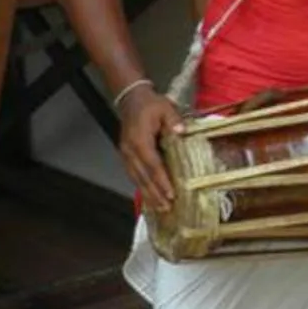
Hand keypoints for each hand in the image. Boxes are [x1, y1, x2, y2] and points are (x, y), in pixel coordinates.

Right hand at [119, 89, 182, 211]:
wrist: (131, 99)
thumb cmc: (150, 104)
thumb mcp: (165, 108)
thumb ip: (173, 120)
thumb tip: (182, 131)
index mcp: (140, 140)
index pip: (152, 164)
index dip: (161, 180)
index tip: (171, 193)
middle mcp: (130, 151)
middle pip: (143, 177)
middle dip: (155, 194)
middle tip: (167, 208)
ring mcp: (126, 154)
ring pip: (137, 179)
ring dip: (148, 194)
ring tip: (159, 208)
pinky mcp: (126, 156)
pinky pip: (134, 175)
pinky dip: (142, 187)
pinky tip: (149, 196)